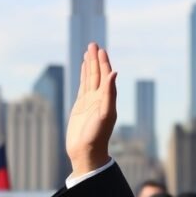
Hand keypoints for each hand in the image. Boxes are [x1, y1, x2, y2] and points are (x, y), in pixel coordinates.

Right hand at [66, 42, 117, 176]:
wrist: (87, 152)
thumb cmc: (97, 136)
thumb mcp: (106, 113)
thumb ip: (110, 93)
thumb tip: (114, 73)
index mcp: (107, 98)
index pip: (105, 76)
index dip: (103, 62)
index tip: (100, 49)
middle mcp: (99, 98)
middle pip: (97, 74)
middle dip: (95, 59)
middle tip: (93, 44)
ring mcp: (90, 101)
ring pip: (90, 78)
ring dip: (89, 65)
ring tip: (88, 52)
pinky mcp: (81, 106)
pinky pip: (83, 87)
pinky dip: (84, 76)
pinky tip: (84, 70)